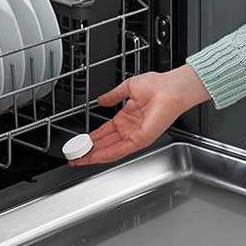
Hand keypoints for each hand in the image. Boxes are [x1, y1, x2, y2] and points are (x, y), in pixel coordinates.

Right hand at [69, 64, 210, 166]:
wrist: (171, 88)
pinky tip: (93, 157)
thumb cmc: (158, 85)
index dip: (91, 138)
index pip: (105, 131)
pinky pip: (120, 150)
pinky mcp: (141, 139)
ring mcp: (135, 135)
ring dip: (93, 155)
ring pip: (110, 149)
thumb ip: (113, 95)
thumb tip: (101, 100)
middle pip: (105, 143)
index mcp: (128, 116)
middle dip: (88, 151)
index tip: (79, 143)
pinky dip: (106, 154)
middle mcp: (131, 128)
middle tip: (73, 156)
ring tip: (78, 159)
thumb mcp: (129, 88)